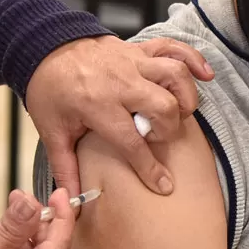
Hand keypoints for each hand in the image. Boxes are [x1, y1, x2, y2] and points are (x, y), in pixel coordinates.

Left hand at [26, 36, 212, 198]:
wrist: (43, 47)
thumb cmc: (49, 90)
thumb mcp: (51, 131)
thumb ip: (65, 167)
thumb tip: (72, 200)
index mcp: (97, 105)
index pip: (132, 141)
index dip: (149, 167)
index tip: (163, 184)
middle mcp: (119, 82)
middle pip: (162, 106)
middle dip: (167, 129)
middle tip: (157, 138)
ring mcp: (132, 62)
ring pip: (174, 75)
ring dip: (185, 96)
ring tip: (179, 113)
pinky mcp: (139, 49)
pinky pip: (174, 48)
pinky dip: (193, 59)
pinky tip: (205, 76)